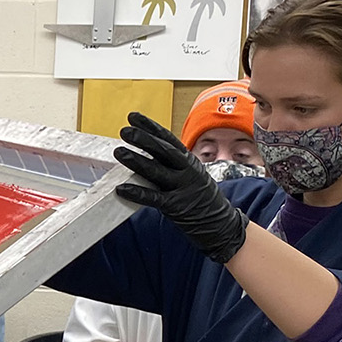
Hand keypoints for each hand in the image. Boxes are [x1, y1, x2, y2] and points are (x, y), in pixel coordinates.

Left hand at [114, 113, 248, 265]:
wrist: (222, 225)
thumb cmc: (202, 199)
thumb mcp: (192, 175)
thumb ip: (172, 165)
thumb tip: (146, 154)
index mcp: (190, 161)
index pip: (168, 139)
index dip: (150, 126)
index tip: (134, 116)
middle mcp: (187, 171)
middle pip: (162, 150)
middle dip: (142, 139)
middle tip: (124, 130)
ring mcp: (182, 188)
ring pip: (156, 170)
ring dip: (136, 160)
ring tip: (119, 151)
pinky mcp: (177, 206)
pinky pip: (153, 198)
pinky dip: (137, 192)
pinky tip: (121, 188)